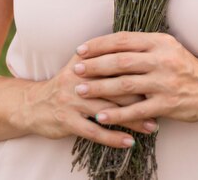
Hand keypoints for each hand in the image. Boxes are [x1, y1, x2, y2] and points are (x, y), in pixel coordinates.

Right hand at [19, 51, 157, 147]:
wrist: (34, 104)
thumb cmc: (68, 84)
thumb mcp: (83, 66)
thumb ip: (105, 59)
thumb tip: (138, 54)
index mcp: (87, 61)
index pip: (118, 64)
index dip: (140, 72)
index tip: (160, 80)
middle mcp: (80, 78)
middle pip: (117, 86)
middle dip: (142, 97)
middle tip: (163, 105)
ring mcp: (72, 100)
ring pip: (108, 110)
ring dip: (133, 120)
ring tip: (153, 126)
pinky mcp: (67, 120)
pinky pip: (94, 131)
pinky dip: (113, 138)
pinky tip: (129, 143)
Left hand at [73, 31, 197, 126]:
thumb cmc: (185, 66)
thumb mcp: (168, 47)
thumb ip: (144, 45)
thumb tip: (112, 45)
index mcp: (160, 41)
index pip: (123, 39)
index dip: (99, 44)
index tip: (81, 50)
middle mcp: (162, 59)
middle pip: (120, 60)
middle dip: (94, 65)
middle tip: (76, 69)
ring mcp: (165, 82)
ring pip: (125, 84)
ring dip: (99, 88)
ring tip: (81, 91)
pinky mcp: (167, 104)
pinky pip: (136, 109)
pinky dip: (116, 113)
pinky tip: (101, 116)